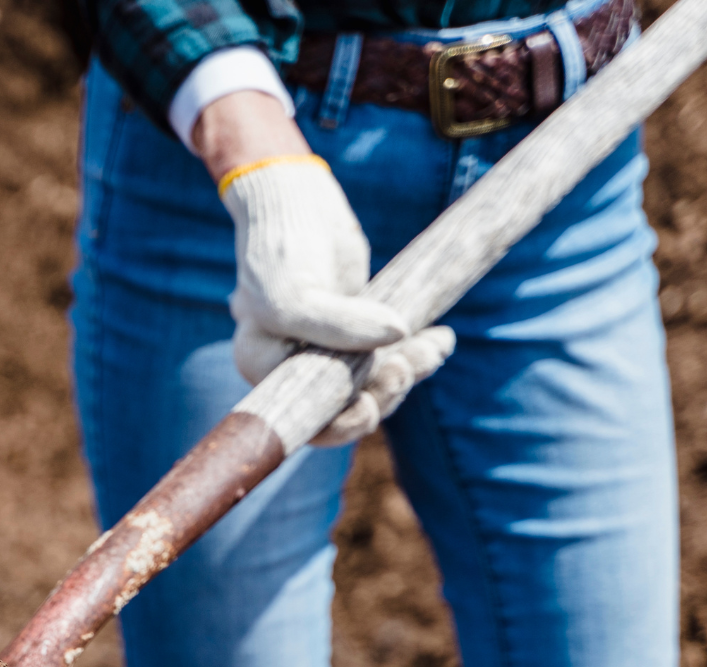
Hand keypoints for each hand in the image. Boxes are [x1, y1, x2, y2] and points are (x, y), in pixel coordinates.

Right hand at [192, 93, 453, 442]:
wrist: (296, 201)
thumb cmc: (282, 249)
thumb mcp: (295, 293)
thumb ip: (338, 325)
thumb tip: (398, 338)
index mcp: (265, 369)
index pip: (304, 421)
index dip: (341, 426)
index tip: (371, 407)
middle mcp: (293, 368)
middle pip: (344, 408)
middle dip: (382, 393)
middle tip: (406, 366)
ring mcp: (328, 351)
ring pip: (374, 384)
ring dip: (408, 371)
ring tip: (433, 348)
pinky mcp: (358, 332)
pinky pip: (391, 356)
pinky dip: (418, 352)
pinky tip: (441, 340)